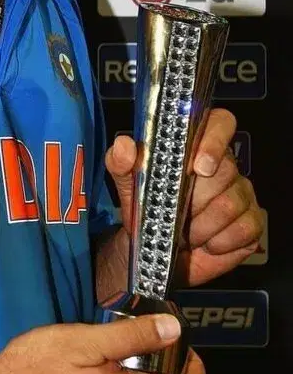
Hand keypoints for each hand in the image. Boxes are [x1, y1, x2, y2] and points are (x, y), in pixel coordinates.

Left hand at [106, 108, 263, 285]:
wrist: (157, 250)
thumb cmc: (148, 210)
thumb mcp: (128, 186)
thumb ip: (121, 163)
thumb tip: (124, 145)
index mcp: (196, 146)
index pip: (221, 123)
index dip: (214, 141)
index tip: (198, 166)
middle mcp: (225, 165)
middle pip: (225, 170)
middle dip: (195, 198)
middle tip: (175, 210)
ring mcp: (242, 193)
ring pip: (230, 204)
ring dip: (202, 226)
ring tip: (186, 231)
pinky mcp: (252, 222)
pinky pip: (244, 229)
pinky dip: (220, 241)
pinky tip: (206, 242)